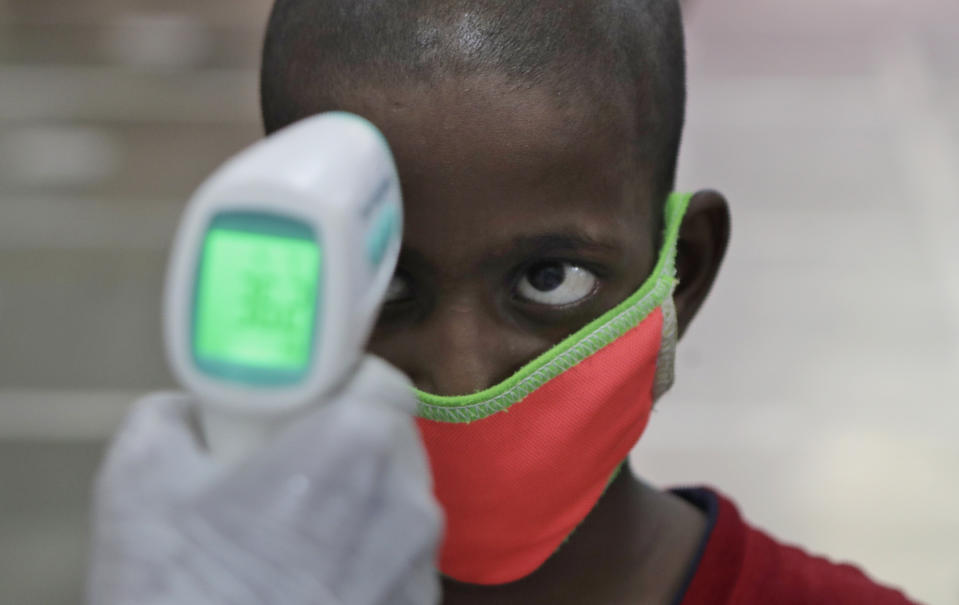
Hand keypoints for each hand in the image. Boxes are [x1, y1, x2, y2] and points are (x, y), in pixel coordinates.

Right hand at [88, 356, 441, 604]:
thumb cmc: (177, 597)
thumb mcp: (138, 482)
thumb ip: (170, 414)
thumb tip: (188, 408)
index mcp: (353, 449)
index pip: (382, 380)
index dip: (343, 382)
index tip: (308, 401)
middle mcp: (406, 502)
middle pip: (393, 442)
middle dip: (348, 444)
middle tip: (290, 466)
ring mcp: (420, 566)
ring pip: (398, 502)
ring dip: (359, 504)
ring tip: (294, 536)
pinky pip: (399, 560)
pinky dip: (367, 557)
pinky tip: (311, 583)